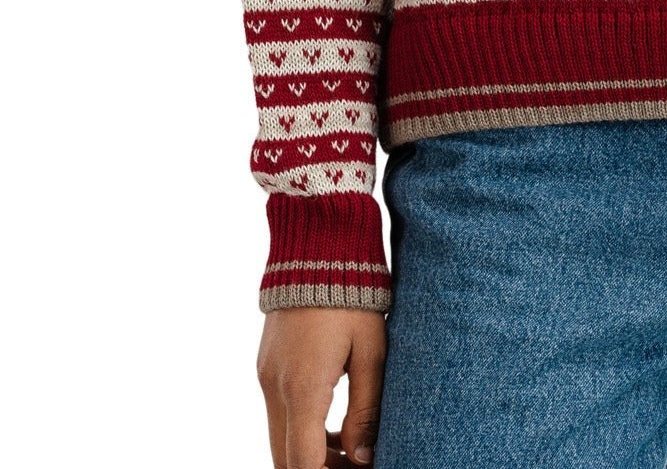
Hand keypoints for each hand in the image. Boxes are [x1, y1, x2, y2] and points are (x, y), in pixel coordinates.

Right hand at [256, 306, 387, 468]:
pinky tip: (334, 430)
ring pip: (280, 441)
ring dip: (310, 457)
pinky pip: (279, 416)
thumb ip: (366, 409)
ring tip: (352, 453)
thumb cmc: (353, 295)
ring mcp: (267, 377)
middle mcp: (276, 388)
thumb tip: (364, 457)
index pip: (304, 463)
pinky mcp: (267, 367)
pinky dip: (302, 433)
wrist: (317, 246)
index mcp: (304, 387)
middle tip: (358, 464)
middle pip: (286, 460)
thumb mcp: (372, 350)